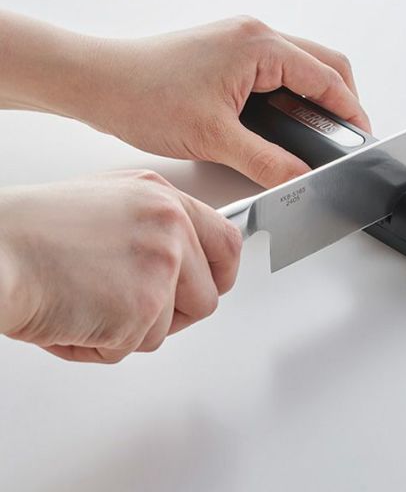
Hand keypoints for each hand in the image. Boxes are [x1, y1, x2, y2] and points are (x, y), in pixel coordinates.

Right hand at [0, 170, 241, 362]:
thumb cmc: (37, 230)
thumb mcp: (113, 203)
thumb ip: (157, 226)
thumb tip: (185, 257)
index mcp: (165, 200)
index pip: (227, 243)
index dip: (221, 274)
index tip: (212, 286)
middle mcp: (170, 228)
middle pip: (206, 298)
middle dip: (172, 314)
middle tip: (132, 308)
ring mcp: (159, 267)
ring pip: (169, 329)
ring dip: (130, 330)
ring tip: (87, 302)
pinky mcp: (140, 309)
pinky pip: (132, 348)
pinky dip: (100, 345)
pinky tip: (73, 315)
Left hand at [78, 16, 371, 187]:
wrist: (98, 83)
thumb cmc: (143, 96)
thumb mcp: (214, 138)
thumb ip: (267, 161)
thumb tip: (301, 177)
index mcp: (259, 45)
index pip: (326, 78)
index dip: (351, 112)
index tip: (360, 138)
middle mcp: (254, 35)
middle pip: (323, 63)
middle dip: (340, 100)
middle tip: (344, 136)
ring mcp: (239, 41)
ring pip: (300, 66)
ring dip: (315, 96)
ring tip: (317, 133)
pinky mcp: (227, 54)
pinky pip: (275, 71)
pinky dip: (290, 94)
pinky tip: (283, 122)